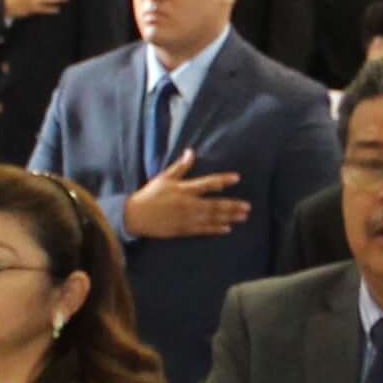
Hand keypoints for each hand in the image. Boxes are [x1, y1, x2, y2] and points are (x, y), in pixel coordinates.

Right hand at [121, 155, 247, 239]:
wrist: (135, 216)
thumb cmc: (150, 195)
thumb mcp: (164, 177)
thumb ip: (180, 166)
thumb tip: (191, 152)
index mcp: (183, 189)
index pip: (207, 183)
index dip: (223, 180)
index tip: (237, 178)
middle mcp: (187, 204)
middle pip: (214, 204)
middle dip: (232, 205)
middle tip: (248, 206)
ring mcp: (186, 219)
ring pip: (212, 218)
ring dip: (228, 217)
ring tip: (243, 217)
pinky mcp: (183, 230)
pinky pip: (203, 230)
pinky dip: (215, 229)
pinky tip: (227, 228)